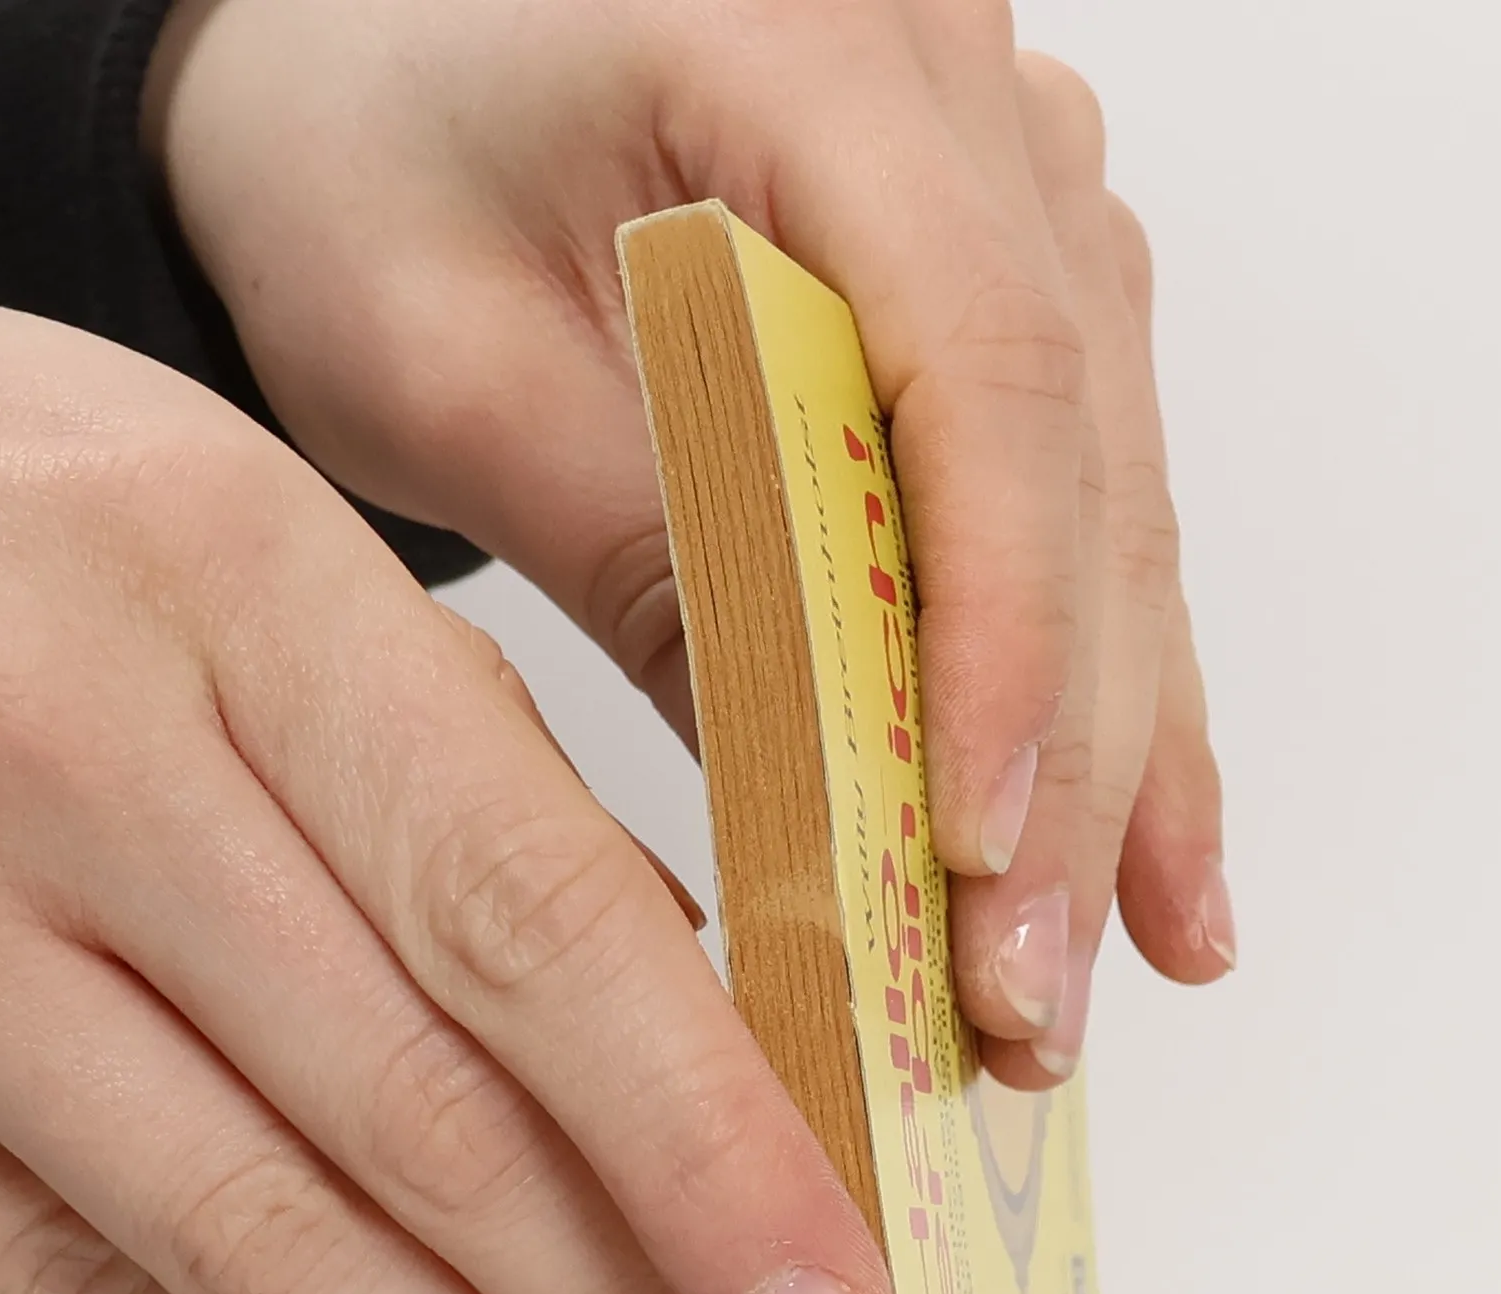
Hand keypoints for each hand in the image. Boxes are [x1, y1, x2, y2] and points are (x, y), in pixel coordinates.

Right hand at [0, 284, 895, 1293]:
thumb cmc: (42, 514)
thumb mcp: (284, 556)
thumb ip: (484, 776)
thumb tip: (686, 1012)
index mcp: (241, 587)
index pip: (530, 921)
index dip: (700, 1147)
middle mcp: (64, 752)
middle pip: (412, 1113)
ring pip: (242, 1234)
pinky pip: (45, 1280)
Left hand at [147, 0, 1233, 1088]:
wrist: (357, 77)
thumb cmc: (355, 172)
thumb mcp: (448, 370)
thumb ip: (650, 564)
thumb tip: (833, 818)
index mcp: (804, 39)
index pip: (980, 366)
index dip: (1002, 630)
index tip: (972, 847)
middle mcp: (960, 91)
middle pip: (1079, 466)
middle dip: (1066, 762)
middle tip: (1026, 991)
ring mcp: (1012, 183)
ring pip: (1116, 505)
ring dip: (1114, 760)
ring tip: (1086, 972)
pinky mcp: (1014, 281)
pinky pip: (1094, 503)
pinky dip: (1110, 697)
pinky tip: (1145, 855)